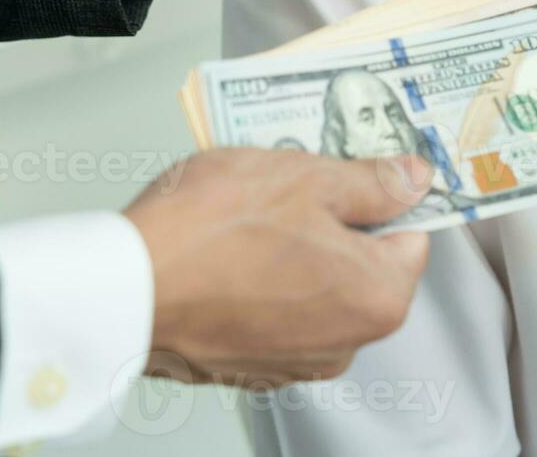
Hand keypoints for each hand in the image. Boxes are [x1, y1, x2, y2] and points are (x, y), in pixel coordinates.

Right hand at [123, 148, 430, 386]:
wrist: (123, 288)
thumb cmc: (209, 232)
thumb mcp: (306, 177)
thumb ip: (372, 181)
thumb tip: (414, 179)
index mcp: (377, 297)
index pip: (412, 235)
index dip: (383, 196)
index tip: (356, 174)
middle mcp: (346, 342)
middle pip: (363, 262)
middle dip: (333, 221)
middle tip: (291, 186)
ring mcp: (297, 360)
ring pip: (317, 284)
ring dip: (295, 248)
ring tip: (250, 215)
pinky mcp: (252, 363)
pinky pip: (276, 309)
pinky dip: (261, 280)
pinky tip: (229, 250)